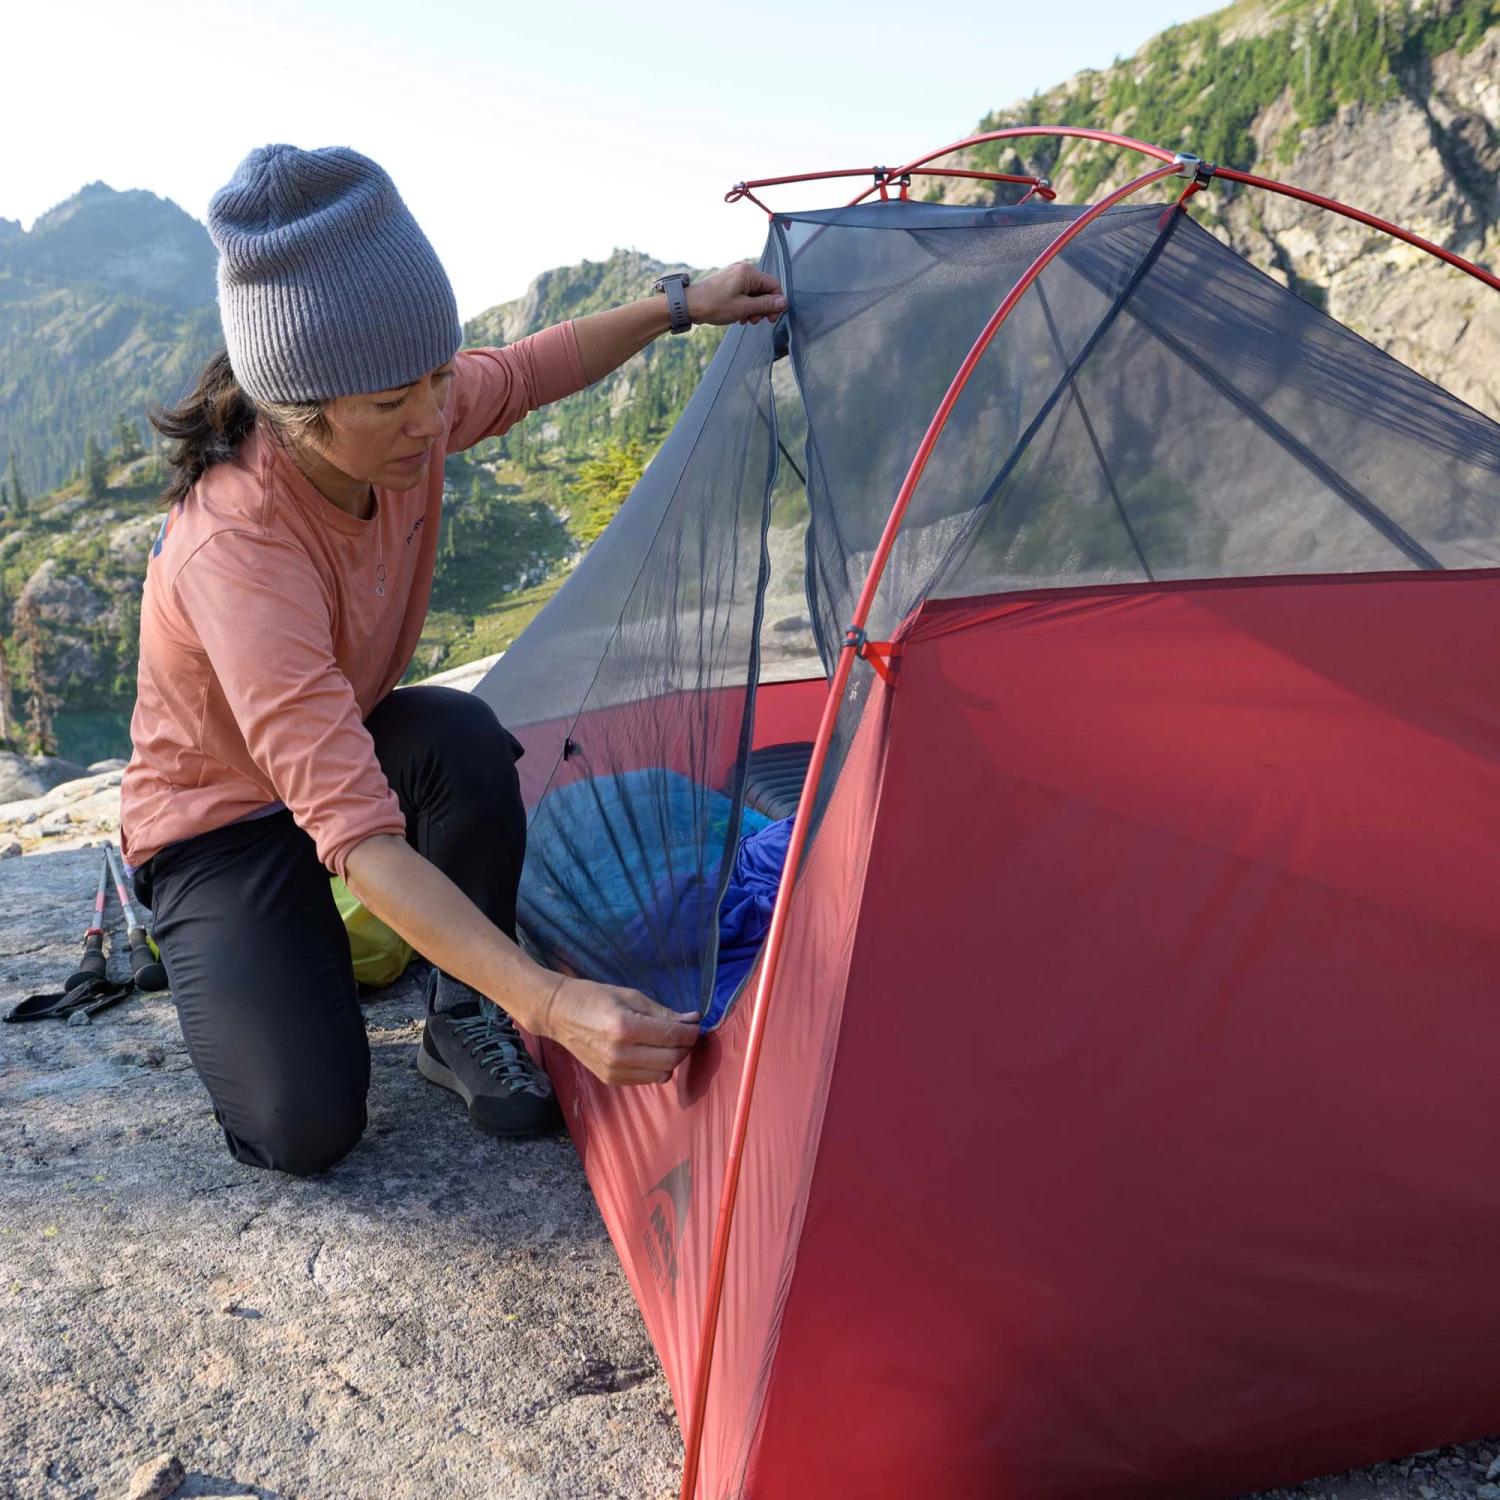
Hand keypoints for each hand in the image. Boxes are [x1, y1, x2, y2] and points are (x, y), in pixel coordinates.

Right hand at [539, 977, 700, 1085]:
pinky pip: (647, 1080)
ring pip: (662, 1074)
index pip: (672, 1036)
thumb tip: (692, 1020)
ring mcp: (614, 1070)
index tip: (696, 1023)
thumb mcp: (631, 996)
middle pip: (671, 1059)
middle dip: (686, 1046)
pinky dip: (656, 1068)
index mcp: (625, 1027)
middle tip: (686, 1033)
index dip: (691, 1031)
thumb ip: (662, 1012)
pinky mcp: (610, 1080)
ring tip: (668, 1042)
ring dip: (672, 1059)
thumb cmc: (595, 998)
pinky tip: (651, 1052)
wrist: (559, 1014)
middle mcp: (620, 1053)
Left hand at [686, 263, 786, 325]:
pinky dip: (745, 305)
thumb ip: (765, 305)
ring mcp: (736, 275)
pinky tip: (739, 316)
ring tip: (745, 319)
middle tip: (755, 321)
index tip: (771, 318)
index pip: (774, 285)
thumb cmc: (713, 305)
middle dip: (763, 307)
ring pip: (755, 293)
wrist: (689, 305)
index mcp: (748, 272)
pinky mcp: (730, 282)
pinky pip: (745, 293)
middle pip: (765, 289)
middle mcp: (743, 270)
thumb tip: (784, 302)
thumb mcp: (743, 308)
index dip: (776, 303)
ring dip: (754, 308)